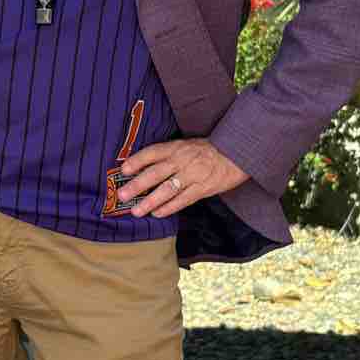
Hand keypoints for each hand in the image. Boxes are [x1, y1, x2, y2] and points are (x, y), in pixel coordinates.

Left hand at [119, 138, 246, 218]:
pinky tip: (157, 214)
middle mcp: (182, 160)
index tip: (123, 170)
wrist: (237, 153)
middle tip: (122, 196)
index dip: (137, 161)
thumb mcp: (186, 145)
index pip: (152, 153)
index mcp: (177, 147)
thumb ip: (168, 155)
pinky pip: (183, 200)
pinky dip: (169, 208)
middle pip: (155, 173)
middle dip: (137, 185)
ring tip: (137, 211)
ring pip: (167, 190)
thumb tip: (144, 168)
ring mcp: (193, 175)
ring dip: (150, 202)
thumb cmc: (208, 150)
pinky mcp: (203, 188)